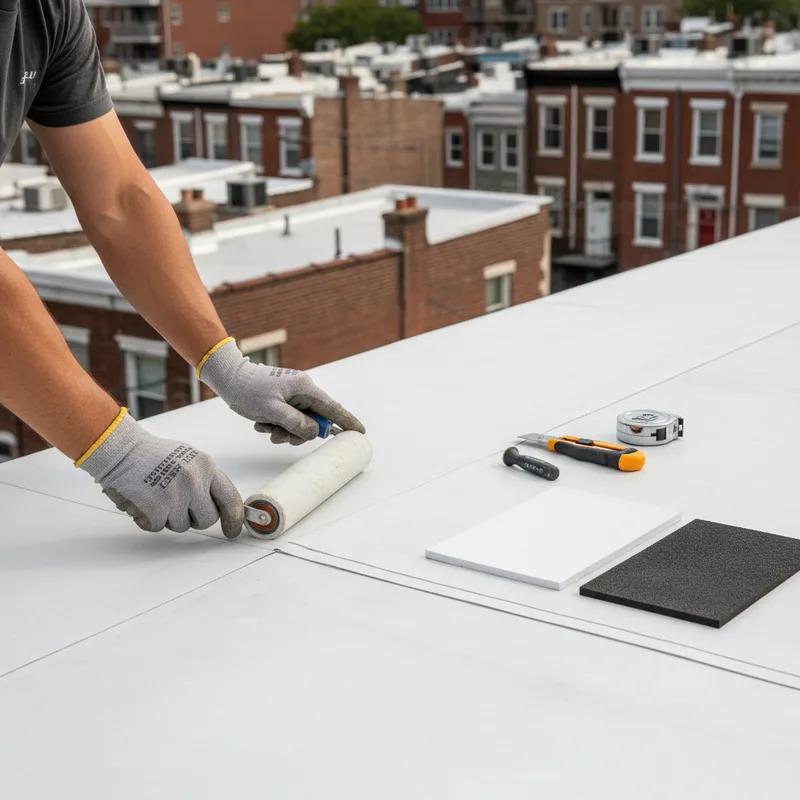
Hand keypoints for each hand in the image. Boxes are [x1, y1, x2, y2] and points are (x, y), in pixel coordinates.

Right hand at [78, 410, 243, 537]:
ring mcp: (176, 496)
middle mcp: (194, 481)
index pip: (230, 499)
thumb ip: (206, 480)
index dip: (233, 518)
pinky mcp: (156, 509)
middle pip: (208, 519)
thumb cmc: (153, 455)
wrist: (121, 451)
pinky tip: (145, 501)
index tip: (232, 530)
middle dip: (195, 518)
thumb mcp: (189, 460)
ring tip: (158, 496)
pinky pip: (159, 527)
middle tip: (179, 505)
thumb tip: (220, 505)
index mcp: (206, 467)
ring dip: (170, 518)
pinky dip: (151, 519)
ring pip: (182, 526)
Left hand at [199, 339, 364, 444]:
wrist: (229, 379)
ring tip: (265, 426)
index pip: (332, 407)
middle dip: (298, 433)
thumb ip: (295, 423)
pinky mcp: (284, 402)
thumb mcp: (271, 410)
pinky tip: (262, 421)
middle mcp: (302, 391)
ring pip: (300, 424)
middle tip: (278, 436)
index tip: (360, 432)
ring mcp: (293, 397)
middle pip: (315, 421)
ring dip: (284, 431)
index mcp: (305, 388)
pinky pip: (289, 421)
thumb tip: (313, 432)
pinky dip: (277, 426)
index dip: (346, 421)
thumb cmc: (248, 390)